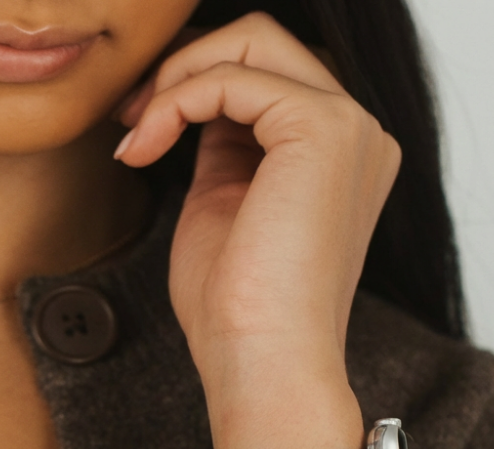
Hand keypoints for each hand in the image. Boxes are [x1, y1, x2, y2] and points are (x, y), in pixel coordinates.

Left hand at [114, 14, 400, 448]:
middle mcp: (359, 136)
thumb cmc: (241, 311)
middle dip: (187, 67)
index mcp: (342, 159)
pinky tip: (148, 143)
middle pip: (265, 43)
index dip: (196, 86)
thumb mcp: (225, 205)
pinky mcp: (323, 131)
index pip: (268, 78)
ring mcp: (350, 130)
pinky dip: (178, 98)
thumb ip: (224, 148)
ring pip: (253, 40)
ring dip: (180, 76)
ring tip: (139, 133)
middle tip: (133, 118)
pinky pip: (233, 76)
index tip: (141, 129)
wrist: (263, 363)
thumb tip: (194, 102)